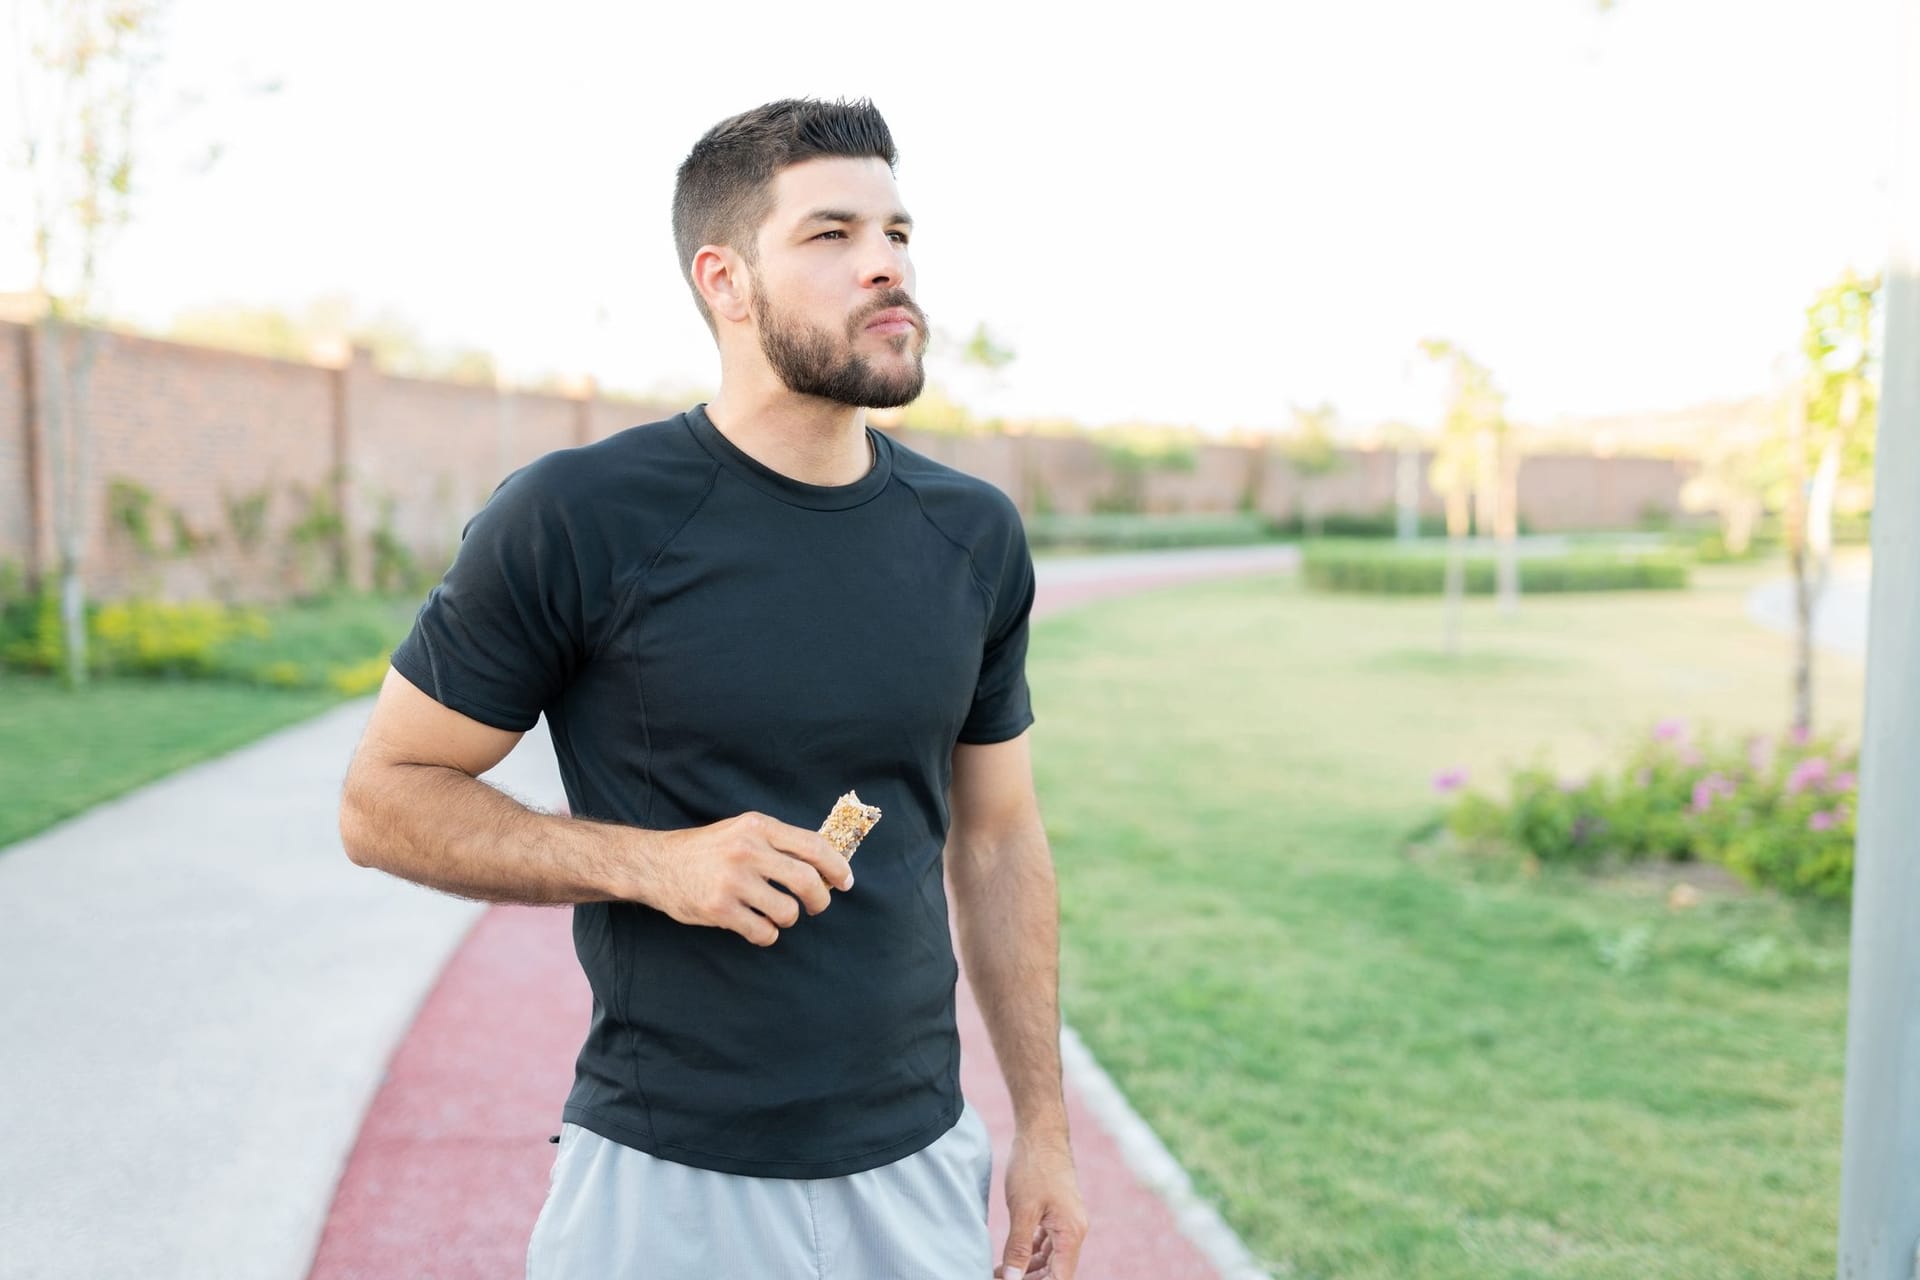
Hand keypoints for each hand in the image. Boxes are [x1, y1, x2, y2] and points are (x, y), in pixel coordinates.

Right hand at [630, 812, 852, 946]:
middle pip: (807, 881)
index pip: (814, 846)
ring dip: (789, 919)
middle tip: (817, 906)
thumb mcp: (742, 830)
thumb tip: (826, 862)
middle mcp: (747, 850)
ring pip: (788, 912)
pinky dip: (767, 935)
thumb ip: (778, 841)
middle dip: (820, 900)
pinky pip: (763, 933)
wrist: (656, 864)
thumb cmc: (707, 849)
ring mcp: (733, 881)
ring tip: (775, 914)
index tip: (846, 881)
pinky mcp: (719, 909)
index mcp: (758, 826)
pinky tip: (757, 927)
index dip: (837, 866)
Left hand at [996, 1133, 1086, 1278]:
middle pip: (1055, 1271)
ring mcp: (1066, 1222)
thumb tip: (1013, 1279)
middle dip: (1030, 1279)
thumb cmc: (1034, 1167)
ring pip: (1050, 1259)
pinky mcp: (1057, 1215)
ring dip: (1028, 1269)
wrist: (1041, 1133)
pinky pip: (1046, 1244)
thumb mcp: (1022, 1210)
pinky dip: (1030, 1253)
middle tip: (1001, 1278)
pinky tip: (1011, 1257)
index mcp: (1071, 1233)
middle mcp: (1074, 1231)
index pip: (1060, 1278)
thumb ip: (1018, 1247)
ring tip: (1001, 1272)